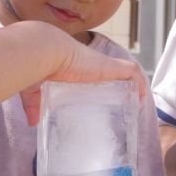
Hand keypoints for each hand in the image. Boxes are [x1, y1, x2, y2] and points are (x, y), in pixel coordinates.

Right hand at [20, 38, 146, 124]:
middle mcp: (91, 65)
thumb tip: (33, 123)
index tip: (103, 97)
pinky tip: (142, 95)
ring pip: (125, 72)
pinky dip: (138, 82)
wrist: (43, 53)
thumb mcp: (35, 89)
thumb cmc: (37, 67)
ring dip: (132, 83)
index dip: (99, 82)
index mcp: (75, 68)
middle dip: (118, 86)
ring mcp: (102, 66)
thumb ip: (35, 104)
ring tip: (136, 101)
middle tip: (122, 104)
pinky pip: (131, 73)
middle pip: (111, 73)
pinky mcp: (110, 67)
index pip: (92, 73)